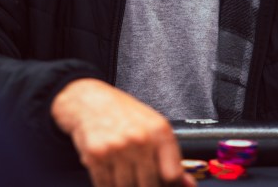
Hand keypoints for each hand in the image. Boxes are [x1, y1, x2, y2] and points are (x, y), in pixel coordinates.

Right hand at [51, 78, 194, 186]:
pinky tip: (111, 174)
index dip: (170, 186)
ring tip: (125, 174)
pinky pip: (106, 185)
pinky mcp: (96, 155)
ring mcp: (117, 148)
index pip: (172, 174)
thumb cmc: (123, 114)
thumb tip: (188, 184)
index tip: (165, 184)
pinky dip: (109, 185)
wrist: (89, 100)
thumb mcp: (153, 127)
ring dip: (127, 186)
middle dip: (146, 186)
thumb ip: (171, 157)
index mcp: (159, 131)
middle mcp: (140, 139)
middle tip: (140, 178)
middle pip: (150, 185)